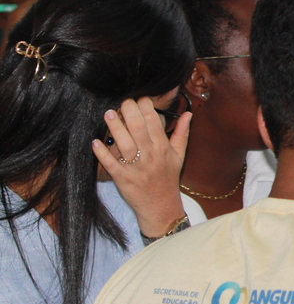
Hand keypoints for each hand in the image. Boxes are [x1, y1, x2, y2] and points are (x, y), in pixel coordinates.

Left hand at [91, 97, 189, 237]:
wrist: (160, 205)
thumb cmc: (168, 178)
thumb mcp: (179, 155)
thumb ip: (182, 133)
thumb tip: (189, 114)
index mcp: (163, 147)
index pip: (154, 120)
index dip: (145, 106)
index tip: (139, 98)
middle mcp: (150, 155)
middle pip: (138, 127)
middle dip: (129, 110)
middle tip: (122, 102)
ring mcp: (136, 167)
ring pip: (124, 143)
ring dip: (116, 127)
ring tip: (109, 113)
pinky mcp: (122, 178)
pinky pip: (111, 163)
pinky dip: (102, 153)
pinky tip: (95, 142)